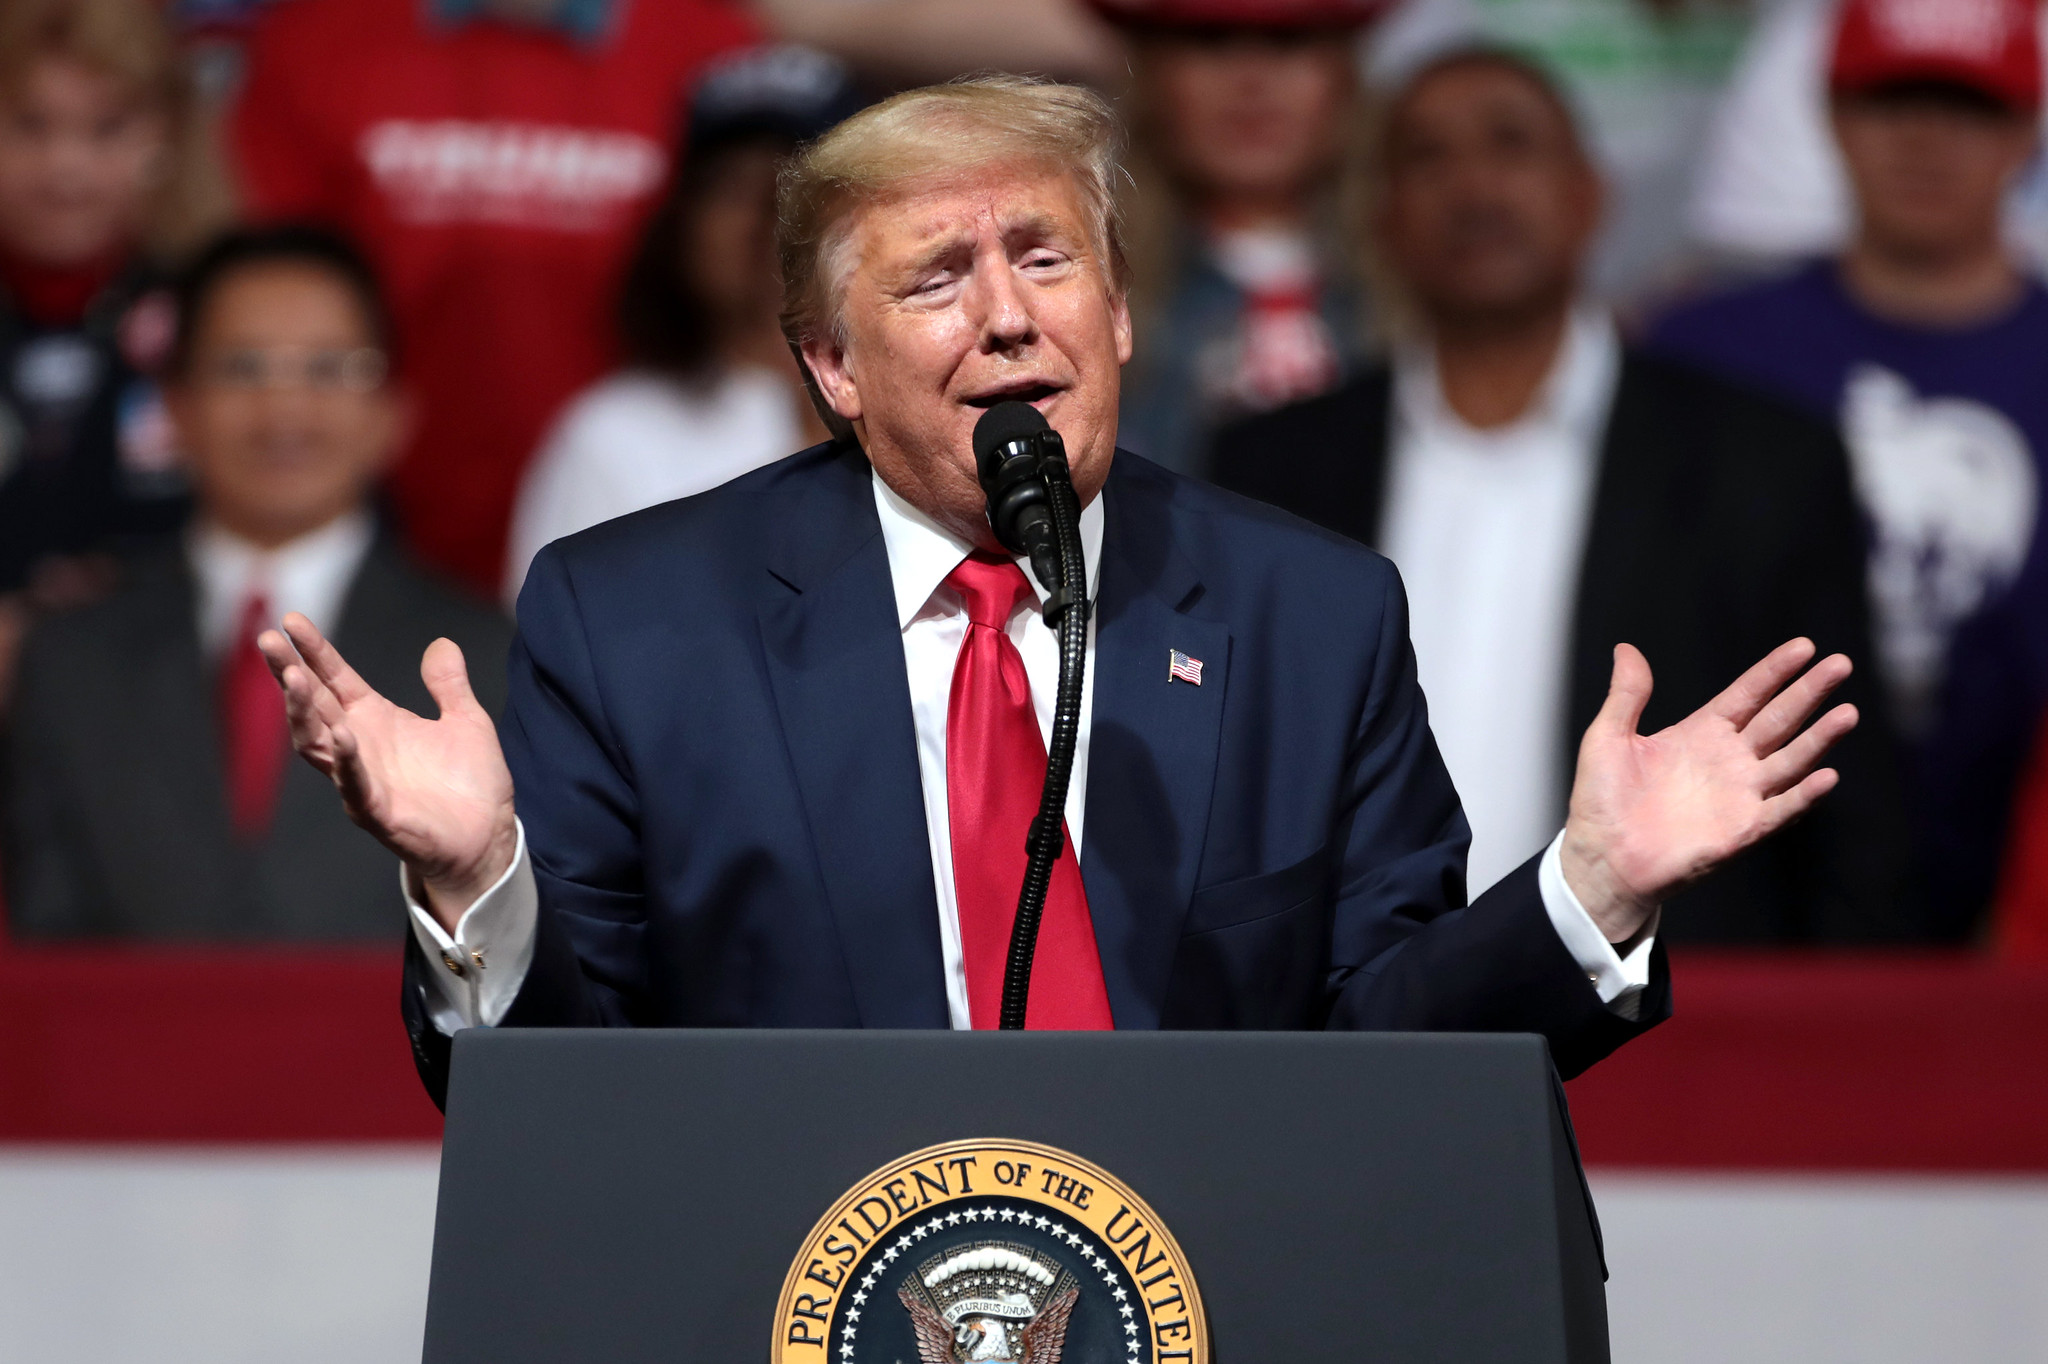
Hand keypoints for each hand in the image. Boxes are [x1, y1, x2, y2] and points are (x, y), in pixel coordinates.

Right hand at [259, 613, 515, 932]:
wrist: (488, 838)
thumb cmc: (471, 785)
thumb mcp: (466, 722)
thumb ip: (449, 686)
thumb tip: (442, 644)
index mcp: (376, 721)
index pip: (335, 679)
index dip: (314, 651)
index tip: (290, 619)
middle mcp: (360, 747)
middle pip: (314, 704)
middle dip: (289, 672)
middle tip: (266, 640)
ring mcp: (363, 780)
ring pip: (317, 743)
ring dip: (303, 713)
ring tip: (294, 679)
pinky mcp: (379, 813)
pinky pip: (355, 785)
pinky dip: (347, 762)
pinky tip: (342, 736)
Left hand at [1561, 639, 1857, 943]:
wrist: (1601, 859)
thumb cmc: (1601, 802)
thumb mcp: (1608, 738)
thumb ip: (1626, 695)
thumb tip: (1626, 648)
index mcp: (1701, 733)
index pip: (1748, 694)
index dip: (1775, 671)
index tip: (1804, 647)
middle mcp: (1728, 761)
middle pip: (1778, 719)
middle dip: (1809, 692)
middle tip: (1841, 663)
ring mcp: (1739, 795)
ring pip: (1789, 760)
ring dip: (1819, 738)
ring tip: (1846, 713)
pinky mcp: (1741, 831)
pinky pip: (1780, 810)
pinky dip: (1803, 795)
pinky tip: (1827, 776)